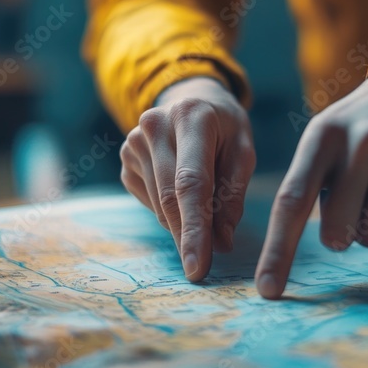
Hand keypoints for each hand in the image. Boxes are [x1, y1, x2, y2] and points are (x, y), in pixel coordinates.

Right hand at [120, 77, 255, 280]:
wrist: (191, 97)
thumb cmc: (224, 128)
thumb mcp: (243, 151)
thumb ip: (233, 194)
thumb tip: (221, 243)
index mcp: (191, 117)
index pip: (191, 182)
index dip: (195, 228)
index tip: (198, 265)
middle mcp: (154, 125)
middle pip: (170, 198)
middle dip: (187, 237)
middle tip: (200, 269)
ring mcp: (133, 142)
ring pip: (159, 205)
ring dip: (183, 224)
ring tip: (206, 215)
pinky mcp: (125, 160)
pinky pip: (149, 202)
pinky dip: (170, 211)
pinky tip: (183, 193)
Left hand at [254, 54, 367, 298]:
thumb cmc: (361, 125)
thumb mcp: (326, 137)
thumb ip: (308, 184)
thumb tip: (304, 247)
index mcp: (323, 136)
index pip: (292, 202)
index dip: (278, 251)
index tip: (267, 291)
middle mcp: (361, 144)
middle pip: (337, 232)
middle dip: (340, 235)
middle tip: (352, 206)